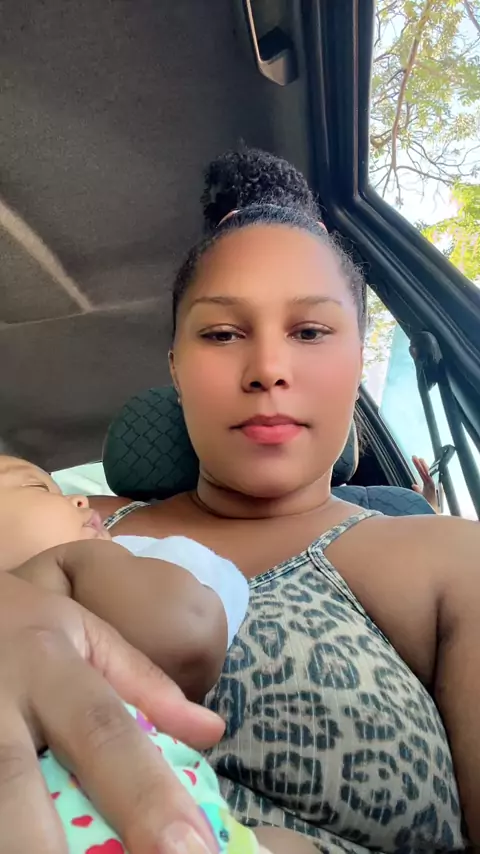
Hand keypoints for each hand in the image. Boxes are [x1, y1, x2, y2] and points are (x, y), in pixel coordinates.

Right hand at [0, 570, 222, 852]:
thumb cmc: (18, 625)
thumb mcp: (80, 631)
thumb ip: (141, 682)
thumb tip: (210, 731)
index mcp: (46, 664)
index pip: (104, 732)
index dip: (148, 796)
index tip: (194, 851)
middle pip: (16, 786)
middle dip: (56, 851)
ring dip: (22, 851)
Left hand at [412, 456, 439, 512]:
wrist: (432, 516)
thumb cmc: (427, 508)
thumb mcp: (420, 498)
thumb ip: (418, 491)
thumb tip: (413, 484)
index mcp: (427, 487)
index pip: (423, 475)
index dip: (419, 467)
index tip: (416, 460)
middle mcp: (431, 486)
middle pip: (424, 473)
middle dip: (419, 465)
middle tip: (414, 456)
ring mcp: (432, 488)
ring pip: (427, 475)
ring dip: (423, 467)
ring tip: (419, 459)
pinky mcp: (433, 490)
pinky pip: (430, 480)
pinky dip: (427, 474)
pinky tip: (424, 468)